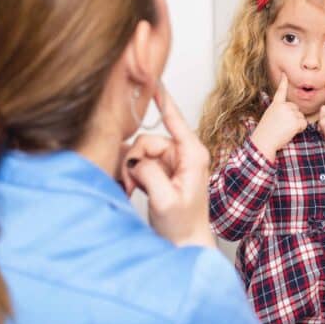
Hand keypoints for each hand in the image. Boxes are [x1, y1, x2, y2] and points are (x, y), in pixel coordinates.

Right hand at [121, 85, 214, 247]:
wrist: (185, 244)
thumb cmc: (182, 226)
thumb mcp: (166, 199)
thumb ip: (150, 173)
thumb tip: (136, 158)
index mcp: (192, 155)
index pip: (175, 119)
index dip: (162, 99)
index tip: (152, 78)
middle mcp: (183, 154)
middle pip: (147, 139)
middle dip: (135, 160)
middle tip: (133, 184)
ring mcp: (171, 162)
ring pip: (139, 151)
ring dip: (132, 170)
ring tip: (135, 191)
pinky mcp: (160, 170)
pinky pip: (137, 162)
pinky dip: (131, 175)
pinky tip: (134, 190)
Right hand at [250, 73, 307, 162]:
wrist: (264, 141)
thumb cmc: (265, 132)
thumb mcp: (270, 116)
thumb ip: (279, 111)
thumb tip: (292, 112)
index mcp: (275, 104)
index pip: (280, 91)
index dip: (283, 82)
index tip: (285, 74)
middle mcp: (283, 106)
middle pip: (296, 109)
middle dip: (293, 117)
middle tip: (282, 126)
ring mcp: (290, 113)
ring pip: (300, 117)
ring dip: (296, 124)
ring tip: (284, 129)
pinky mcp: (295, 121)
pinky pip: (303, 124)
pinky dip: (299, 129)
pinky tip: (290, 132)